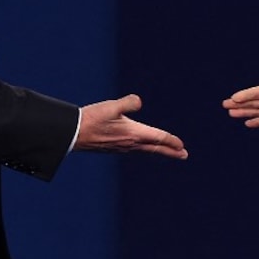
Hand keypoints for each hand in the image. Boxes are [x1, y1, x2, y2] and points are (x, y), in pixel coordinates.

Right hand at [73, 94, 187, 159]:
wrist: (73, 134)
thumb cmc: (92, 119)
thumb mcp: (111, 106)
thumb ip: (128, 103)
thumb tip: (139, 102)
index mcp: (133, 133)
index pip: (158, 138)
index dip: (172, 141)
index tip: (183, 146)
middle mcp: (130, 144)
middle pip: (155, 148)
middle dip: (170, 151)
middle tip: (184, 156)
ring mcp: (122, 148)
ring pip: (145, 150)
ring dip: (158, 150)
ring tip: (167, 152)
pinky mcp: (114, 148)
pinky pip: (135, 150)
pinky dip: (145, 149)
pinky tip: (142, 147)